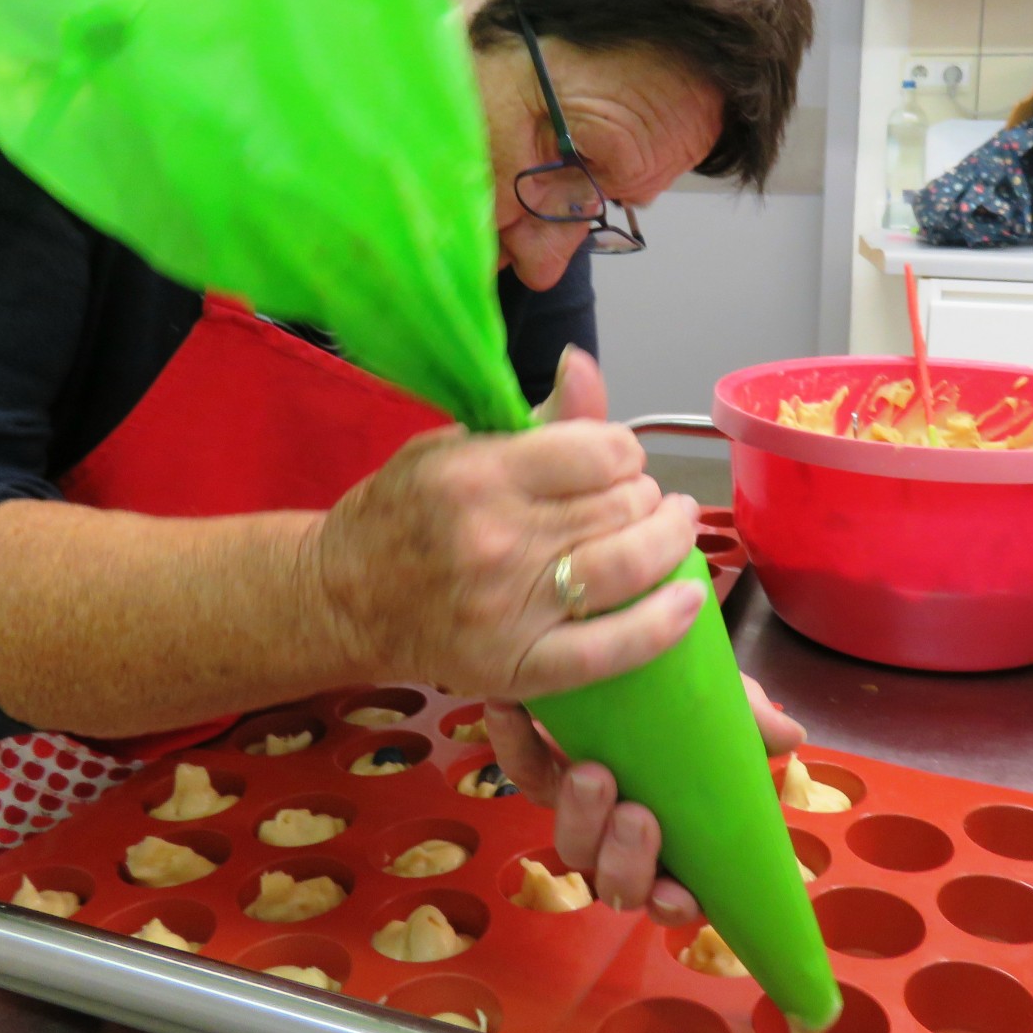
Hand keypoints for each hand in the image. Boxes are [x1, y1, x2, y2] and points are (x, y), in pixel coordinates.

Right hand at [307, 349, 701, 699]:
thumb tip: (584, 365)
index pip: (603, 452)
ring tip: (671, 529)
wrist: (340, 598)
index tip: (613, 462)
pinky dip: (664, 623)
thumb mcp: (455, 446)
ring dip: (668, 542)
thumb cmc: (402, 514)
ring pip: (630, 566)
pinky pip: (612, 648)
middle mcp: (497, 540)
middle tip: (634, 501)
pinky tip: (691, 597)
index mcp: (480, 474)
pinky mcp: (517, 667)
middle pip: (623, 506)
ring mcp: (510, 609)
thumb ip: (534, 421)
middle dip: (643, 497)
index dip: (623, 453)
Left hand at [486, 677, 805, 920]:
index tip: (677, 894)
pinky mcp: (538, 768)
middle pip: (617, 882)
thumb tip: (790, 736)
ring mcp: (580, 808)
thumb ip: (749, 722)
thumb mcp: (723, 705)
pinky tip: (517, 712)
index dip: (674, 905)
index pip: (675, 895)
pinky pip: (521, 772)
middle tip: (637, 817)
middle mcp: (623, 837)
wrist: (622, 652)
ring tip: (592, 774)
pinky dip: (516, 745)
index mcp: (676, 839)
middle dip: (626, 860)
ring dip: (583, 817)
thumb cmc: (681, 701)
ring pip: (573, 844)